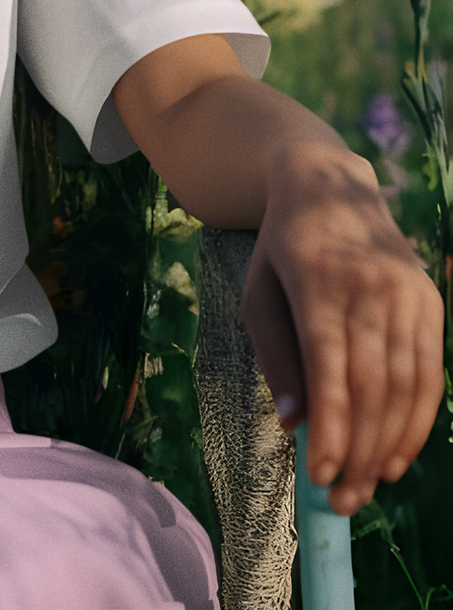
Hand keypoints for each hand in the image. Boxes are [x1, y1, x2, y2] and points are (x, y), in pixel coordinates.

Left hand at [240, 140, 444, 514]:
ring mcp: (407, 293)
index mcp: (317, 280)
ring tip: (366, 490)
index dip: (330, 426)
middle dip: (357, 451)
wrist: (330, 185)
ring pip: (406, 387)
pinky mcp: (431, 303)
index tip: (318, 475)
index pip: (329, 365)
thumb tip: (293, 425)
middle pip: (372, 385)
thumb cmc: (283, 250)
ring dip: (388, 447)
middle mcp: (369, 286)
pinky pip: (430, 374)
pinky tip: (395, 457)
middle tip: (341, 503)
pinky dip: (417, 423)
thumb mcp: (258, 291)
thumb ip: (274, 356)